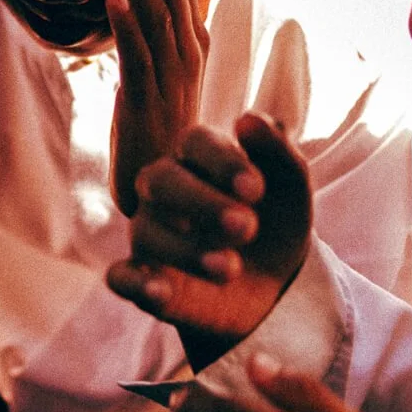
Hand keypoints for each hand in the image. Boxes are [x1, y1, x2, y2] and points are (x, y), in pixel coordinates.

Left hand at [104, 0, 216, 217]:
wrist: (170, 191)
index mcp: (195, 41)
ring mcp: (172, 78)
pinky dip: (126, 24)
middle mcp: (190, 53)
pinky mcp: (149, 102)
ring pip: (156, 14)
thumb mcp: (175, 64)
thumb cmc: (165, 123)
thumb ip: (187, 16)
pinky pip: (138, 56)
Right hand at [107, 115, 311, 356]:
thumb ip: (276, 149)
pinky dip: (133, 282)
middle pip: (160, 180)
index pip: (195, 142)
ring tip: (231, 269)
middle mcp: (164, 190)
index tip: (256, 190)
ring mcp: (150, 233)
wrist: (274, 282)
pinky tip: (160, 291)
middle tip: (248, 226)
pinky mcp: (145, 279)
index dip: (222, 162)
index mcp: (198, 157)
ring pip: (145, 231)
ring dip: (186, 250)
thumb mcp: (291, 186)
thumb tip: (247, 119)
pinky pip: (121, 277)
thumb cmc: (277, 220)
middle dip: (201, 202)